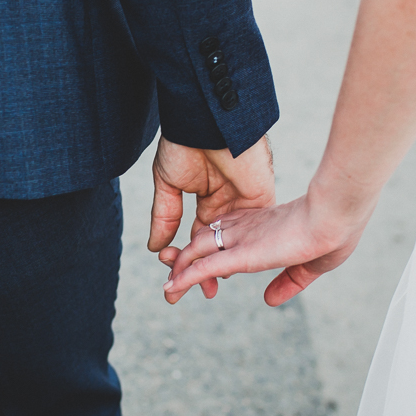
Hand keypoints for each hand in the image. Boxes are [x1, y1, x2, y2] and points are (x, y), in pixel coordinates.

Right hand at [149, 135, 274, 297]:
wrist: (209, 123)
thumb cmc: (186, 144)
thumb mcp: (168, 183)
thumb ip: (164, 216)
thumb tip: (156, 248)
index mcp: (205, 195)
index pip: (195, 236)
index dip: (183, 257)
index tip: (171, 277)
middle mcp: (226, 203)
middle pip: (215, 246)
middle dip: (200, 271)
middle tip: (184, 292)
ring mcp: (244, 203)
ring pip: (233, 245)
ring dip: (220, 267)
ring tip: (206, 290)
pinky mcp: (260, 201)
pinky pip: (251, 232)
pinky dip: (239, 251)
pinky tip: (226, 270)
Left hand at [161, 184, 371, 305]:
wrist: (339, 213)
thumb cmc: (337, 231)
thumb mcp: (311, 266)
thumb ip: (289, 282)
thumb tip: (269, 300)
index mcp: (261, 224)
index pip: (224, 234)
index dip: (209, 250)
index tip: (200, 265)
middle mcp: (245, 227)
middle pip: (203, 239)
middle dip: (185, 257)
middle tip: (171, 274)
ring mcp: (242, 237)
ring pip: (197, 251)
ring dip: (178, 269)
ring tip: (167, 289)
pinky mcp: (243, 252)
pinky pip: (206, 265)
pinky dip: (185, 277)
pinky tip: (171, 288)